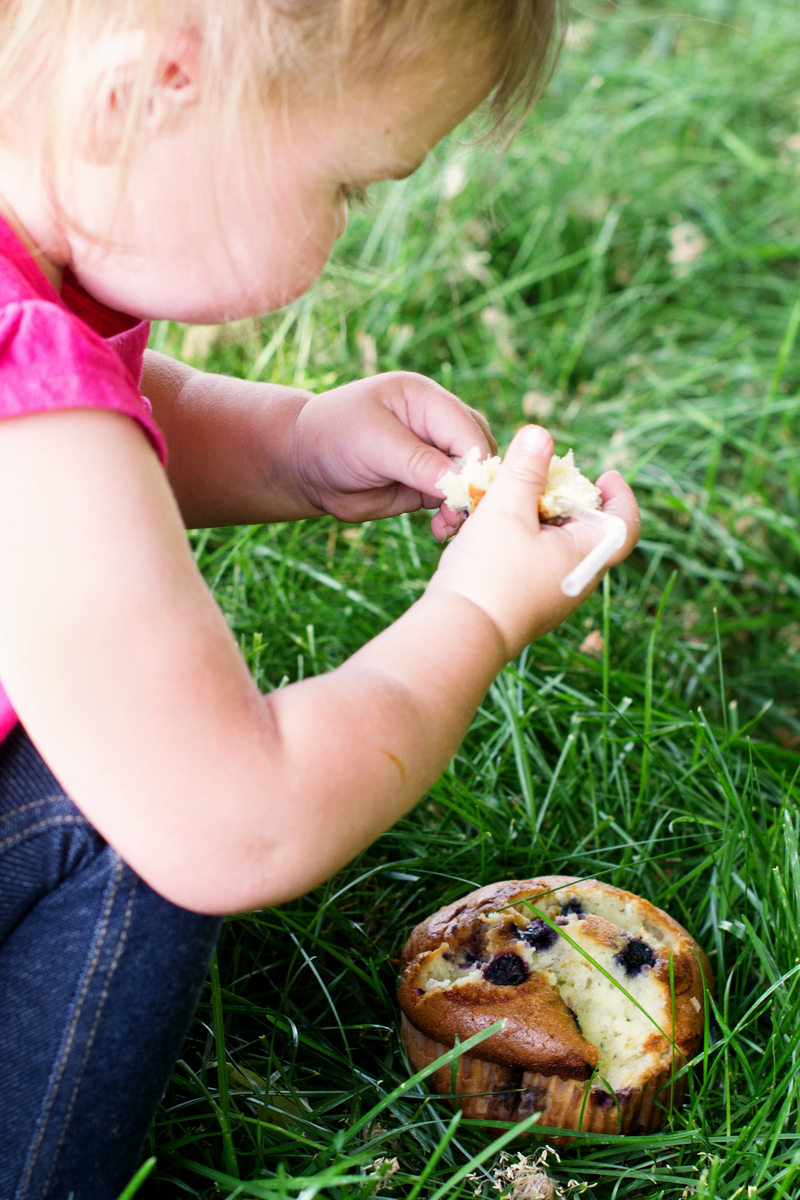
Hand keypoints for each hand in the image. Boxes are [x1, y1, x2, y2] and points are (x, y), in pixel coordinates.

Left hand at [292, 372, 494, 535]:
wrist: (304, 466)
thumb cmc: (333, 438)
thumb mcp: (374, 444)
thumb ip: (418, 461)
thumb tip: (460, 481)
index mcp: (425, 399)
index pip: (466, 428)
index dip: (474, 460)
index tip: (469, 492)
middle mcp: (434, 424)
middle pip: (477, 452)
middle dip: (473, 483)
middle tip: (460, 512)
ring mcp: (432, 455)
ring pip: (468, 478)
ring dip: (464, 504)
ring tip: (448, 526)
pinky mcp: (425, 484)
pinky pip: (450, 500)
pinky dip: (451, 516)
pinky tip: (440, 531)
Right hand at [426, 425, 639, 658]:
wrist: (458, 637)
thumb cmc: (489, 574)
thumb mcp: (506, 510)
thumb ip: (524, 469)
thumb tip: (540, 432)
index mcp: (585, 557)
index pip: (624, 526)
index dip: (620, 496)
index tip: (605, 474)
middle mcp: (574, 581)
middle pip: (584, 530)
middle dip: (562, 499)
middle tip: (540, 478)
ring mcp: (549, 597)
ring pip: (552, 545)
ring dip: (533, 518)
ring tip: (504, 499)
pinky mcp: (523, 605)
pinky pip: (530, 563)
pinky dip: (516, 540)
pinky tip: (485, 529)